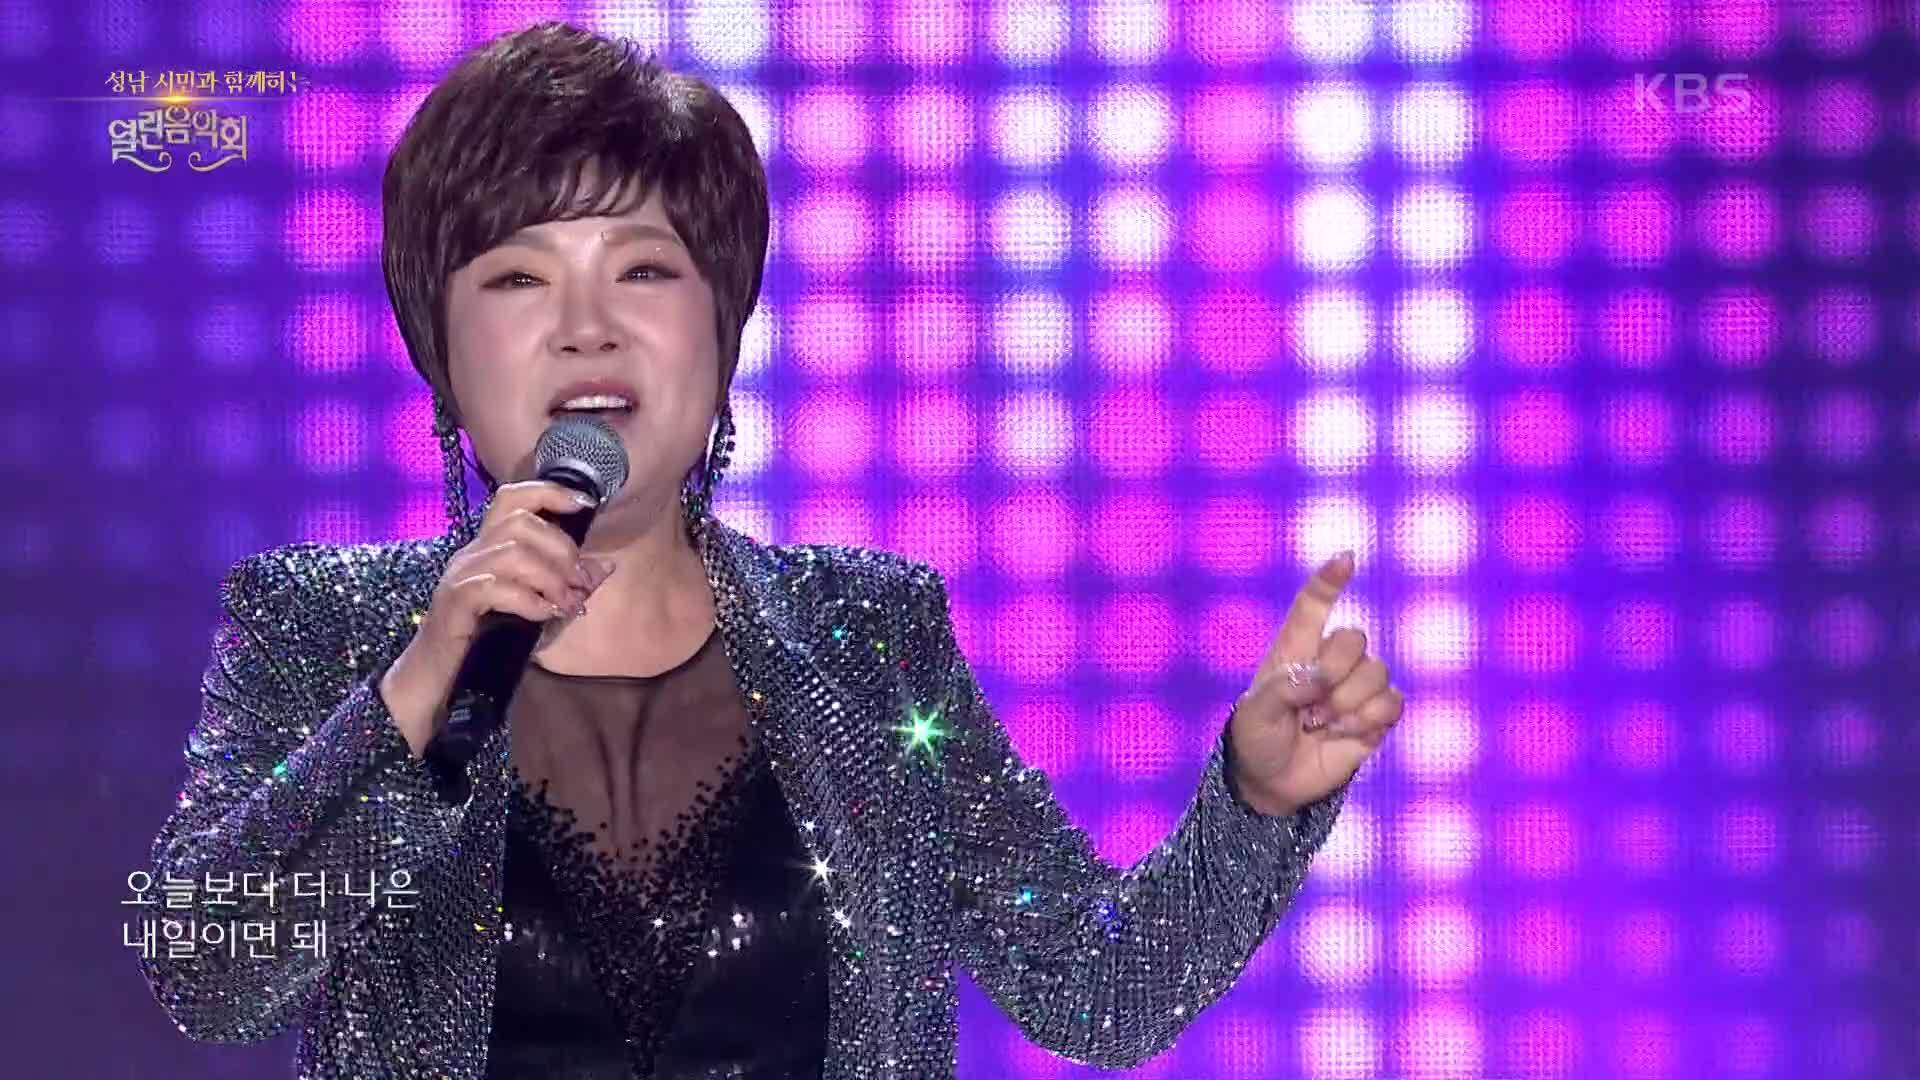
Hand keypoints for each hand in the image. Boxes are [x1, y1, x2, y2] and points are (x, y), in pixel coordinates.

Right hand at [379, 480, 616, 756]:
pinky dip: (529, 600)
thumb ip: (567, 586)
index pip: (512, 499)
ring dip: (550, 578)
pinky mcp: (455, 602)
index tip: (586, 503)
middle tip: (578, 582)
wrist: (437, 677)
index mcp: (488, 547)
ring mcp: (460, 575)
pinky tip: (543, 616)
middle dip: (560, 548)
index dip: (549, 493)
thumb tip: (605, 567)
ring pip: (512, 553)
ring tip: (565, 603)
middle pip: (520, 523)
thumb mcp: (535, 609)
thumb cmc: (486, 640)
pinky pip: (496, 587)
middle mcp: (472, 553)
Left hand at [1227, 551, 1403, 815]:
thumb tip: (1321, 676)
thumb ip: (1284, 688)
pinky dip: (1368, 720)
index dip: (1330, 581)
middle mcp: (1330, 660)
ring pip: (1377, 671)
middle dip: (1334, 673)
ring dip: (1347, 703)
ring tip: (1320, 724)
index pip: (1313, 605)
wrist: (1273, 782)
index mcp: (1295, 648)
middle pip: (1354, 638)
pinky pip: (1392, 702)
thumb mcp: (1255, 712)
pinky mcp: (1375, 716)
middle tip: (1307, 709)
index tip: (1346, 558)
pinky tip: (1344, 733)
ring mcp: (1355, 687)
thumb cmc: (1257, 737)